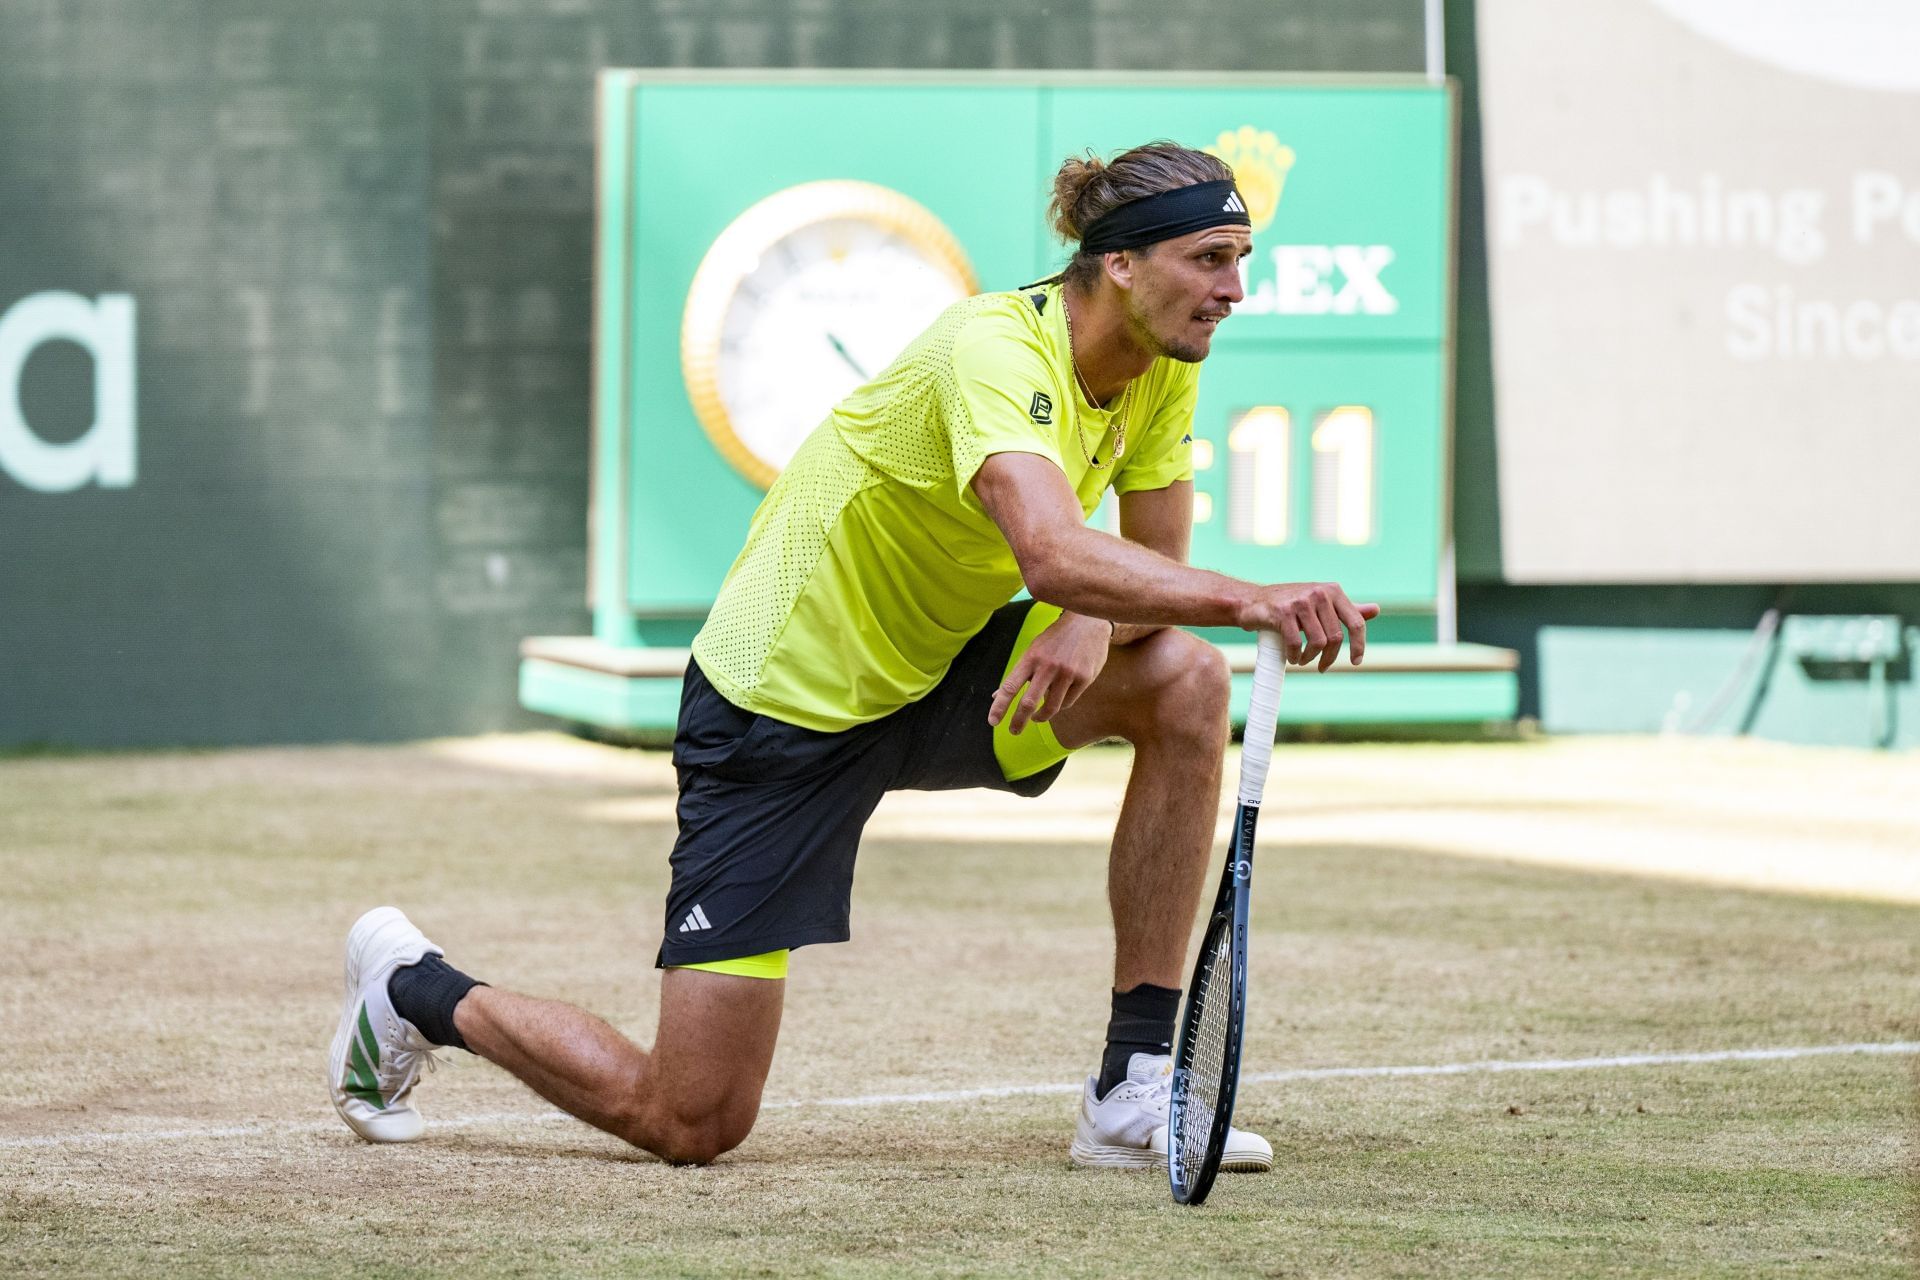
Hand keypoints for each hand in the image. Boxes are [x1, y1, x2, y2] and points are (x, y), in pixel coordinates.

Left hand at [987, 611, 1112, 734]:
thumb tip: (996, 695)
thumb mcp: (1033, 650)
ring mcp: (1067, 672)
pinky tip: (1060, 696)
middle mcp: (1048, 665)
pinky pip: (1068, 702)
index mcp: (1031, 657)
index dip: (1000, 705)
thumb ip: (1018, 674)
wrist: (1088, 622)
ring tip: (1037, 717)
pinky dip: (1061, 704)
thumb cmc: (1055, 639)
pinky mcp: (1084, 678)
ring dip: (1042, 716)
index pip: (1010, 685)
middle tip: (1014, 731)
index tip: (993, 721)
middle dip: (1019, 721)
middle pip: (1029, 702)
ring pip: (1052, 707)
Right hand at [1239, 582, 1379, 670]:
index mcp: (1333, 591)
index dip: (1359, 645)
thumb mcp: (1321, 604)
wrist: (1252, 602)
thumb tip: (1375, 610)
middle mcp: (1319, 593)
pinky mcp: (1283, 612)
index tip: (1356, 662)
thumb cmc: (1290, 606)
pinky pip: (1296, 643)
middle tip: (1321, 667)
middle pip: (1336, 637)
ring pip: (1318, 642)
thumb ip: (1346, 609)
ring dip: (1311, 658)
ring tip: (1303, 661)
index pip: (1356, 622)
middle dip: (1330, 657)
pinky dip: (1295, 656)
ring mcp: (1301, 601)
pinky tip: (1292, 658)